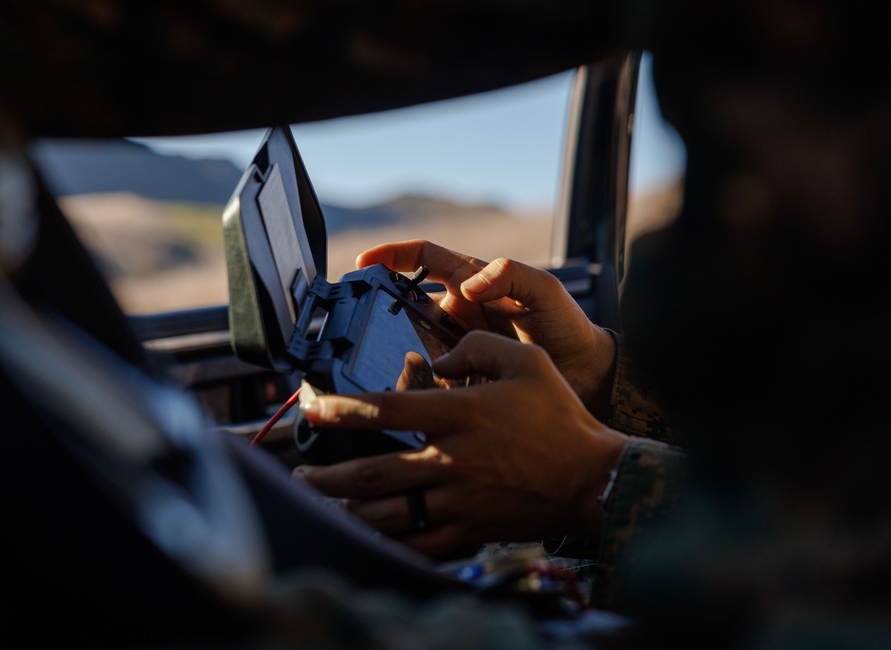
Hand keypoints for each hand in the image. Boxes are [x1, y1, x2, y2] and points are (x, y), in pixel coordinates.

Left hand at [298, 331, 627, 556]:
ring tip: (321, 504)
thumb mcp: (526, 360)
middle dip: (328, 476)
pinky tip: (364, 535)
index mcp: (461, 414)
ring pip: (388, 513)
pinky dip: (385, 541)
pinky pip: (417, 542)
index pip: (387, 409)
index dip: (341, 409)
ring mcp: (459, 499)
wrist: (591, 478)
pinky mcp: (470, 528)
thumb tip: (436, 356)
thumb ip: (476, 348)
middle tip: (300, 475)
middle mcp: (452, 458)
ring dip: (346, 510)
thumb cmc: (559, 415)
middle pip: (374, 472)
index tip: (312, 409)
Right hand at [357, 240, 616, 416]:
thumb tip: (469, 284)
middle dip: (381, 308)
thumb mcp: (545, 291)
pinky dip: (414, 380)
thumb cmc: (567, 327)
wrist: (589, 377)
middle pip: (406, 303)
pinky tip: (405, 389)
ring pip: (411, 342)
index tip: (364, 262)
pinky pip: (429, 376)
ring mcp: (457, 346)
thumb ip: (511, 275)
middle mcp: (458, 313)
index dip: (392, 255)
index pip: (424, 258)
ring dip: (393, 348)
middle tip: (359, 320)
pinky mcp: (460, 378)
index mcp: (472, 282)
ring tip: (377, 358)